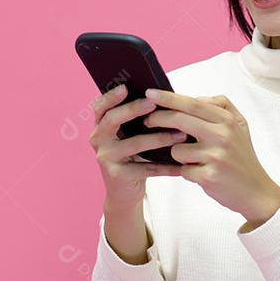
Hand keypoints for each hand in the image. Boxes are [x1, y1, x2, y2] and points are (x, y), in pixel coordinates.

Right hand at [88, 84, 189, 212]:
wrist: (123, 193)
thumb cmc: (132, 158)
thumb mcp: (130, 137)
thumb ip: (137, 120)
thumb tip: (161, 98)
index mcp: (101, 126)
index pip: (100, 107)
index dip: (111, 96)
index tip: (125, 87)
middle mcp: (98, 140)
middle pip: (113, 120)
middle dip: (134, 109)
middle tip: (154, 104)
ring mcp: (106, 158)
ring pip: (134, 144)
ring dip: (159, 138)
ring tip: (180, 134)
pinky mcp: (117, 176)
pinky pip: (145, 168)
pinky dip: (165, 166)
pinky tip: (181, 164)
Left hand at [142, 89, 279, 230]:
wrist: (256, 191)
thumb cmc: (243, 157)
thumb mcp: (240, 125)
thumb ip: (223, 106)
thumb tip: (197, 97)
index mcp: (227, 120)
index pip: (193, 103)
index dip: (169, 98)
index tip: (150, 93)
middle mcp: (222, 135)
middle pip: (180, 120)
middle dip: (158, 118)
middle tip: (147, 121)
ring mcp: (215, 156)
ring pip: (177, 149)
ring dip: (179, 155)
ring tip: (196, 160)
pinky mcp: (209, 176)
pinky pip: (183, 170)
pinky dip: (188, 172)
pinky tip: (201, 174)